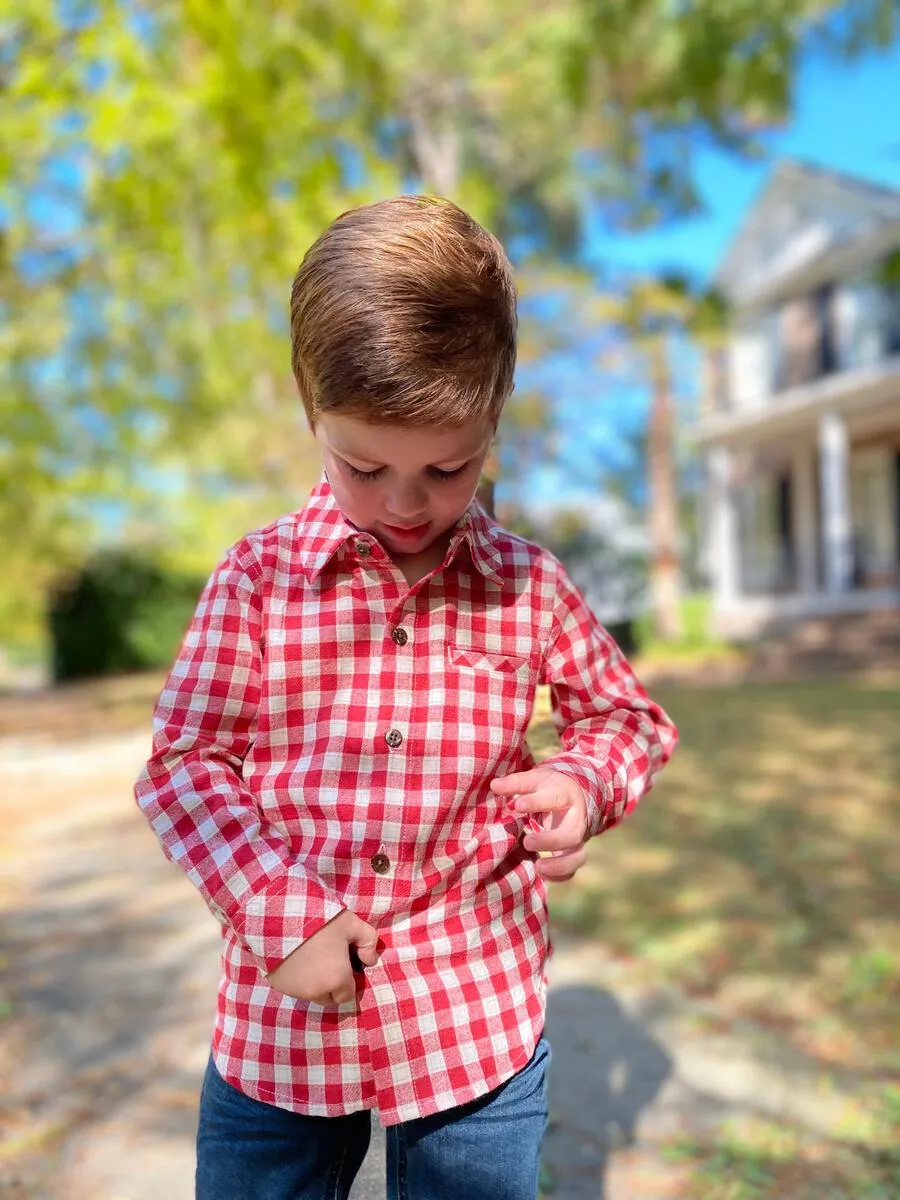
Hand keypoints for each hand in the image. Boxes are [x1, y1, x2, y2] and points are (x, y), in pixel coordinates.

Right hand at [267, 909, 378, 1003]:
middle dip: (331, 985)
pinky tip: (294, 959)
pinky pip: (291, 987)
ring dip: (312, 982)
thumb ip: (368, 941)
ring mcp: (293, 990)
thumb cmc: (320, 920)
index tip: (344, 965)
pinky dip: (295, 978)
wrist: (279, 913)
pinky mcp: (276, 984)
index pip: (347, 995)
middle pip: (328, 997)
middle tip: (328, 961)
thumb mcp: (351, 923)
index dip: (348, 982)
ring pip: (309, 993)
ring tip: (310, 958)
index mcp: (336, 979)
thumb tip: (370, 960)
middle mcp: (315, 991)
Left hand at [491, 767, 588, 882]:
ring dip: (559, 865)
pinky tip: (541, 874)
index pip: (554, 798)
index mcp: (565, 795)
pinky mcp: (575, 853)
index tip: (517, 805)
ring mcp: (577, 838)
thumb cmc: (548, 788)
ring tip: (538, 867)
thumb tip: (494, 785)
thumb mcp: (535, 780)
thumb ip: (516, 783)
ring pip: (577, 855)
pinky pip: (572, 868)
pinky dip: (559, 874)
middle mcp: (575, 819)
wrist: (574, 796)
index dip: (536, 802)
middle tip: (527, 843)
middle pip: (571, 834)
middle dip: (550, 841)